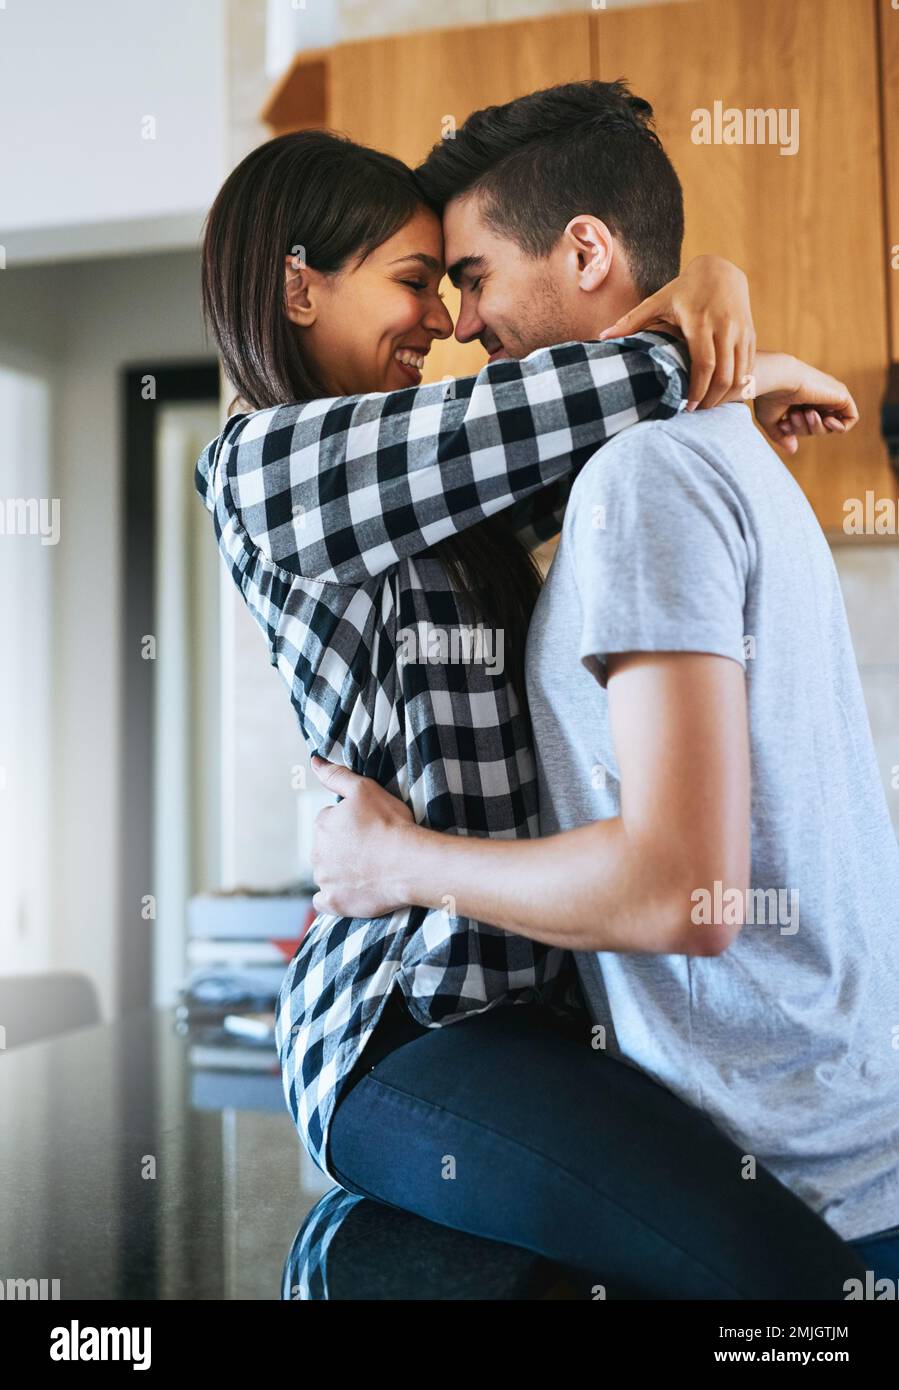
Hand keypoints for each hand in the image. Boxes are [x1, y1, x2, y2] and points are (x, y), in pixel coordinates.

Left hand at [310, 757, 414, 917]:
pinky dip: (334, 897)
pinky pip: (324, 901)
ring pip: (326, 873)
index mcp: (322, 824)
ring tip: (369, 870)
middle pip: (327, 848)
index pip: (330, 822)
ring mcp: (324, 880)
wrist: (410, 862)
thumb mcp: (364, 789)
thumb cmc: (391, 823)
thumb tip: (313, 761)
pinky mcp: (334, 903)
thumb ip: (336, 774)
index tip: (370, 828)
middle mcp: (316, 853)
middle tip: (372, 850)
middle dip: (344, 848)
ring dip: (340, 872)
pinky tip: (350, 892)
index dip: (351, 824)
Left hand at [599, 255, 755, 411]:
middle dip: (712, 399)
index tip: (688, 407)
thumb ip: (631, 321)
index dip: (697, 390)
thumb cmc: (684, 289)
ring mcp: (741, 330)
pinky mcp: (751, 333)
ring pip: (740, 373)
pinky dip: (739, 383)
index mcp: (699, 322)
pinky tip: (723, 393)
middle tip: (698, 412)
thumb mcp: (658, 301)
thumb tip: (602, 337)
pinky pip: (749, 366)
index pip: (703, 365)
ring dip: (726, 395)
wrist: (721, 269)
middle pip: (724, 374)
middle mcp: (724, 326)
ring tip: (709, 405)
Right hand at [750, 353, 858, 455]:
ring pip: (830, 426)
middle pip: (817, 427)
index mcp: (801, 400)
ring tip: (807, 413)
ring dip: (817, 428)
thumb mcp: (771, 420)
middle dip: (804, 429)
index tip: (783, 425)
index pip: (804, 424)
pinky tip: (826, 421)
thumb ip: (781, 435)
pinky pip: (850, 419)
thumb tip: (793, 450)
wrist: (779, 378)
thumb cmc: (770, 395)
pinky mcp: (842, 396)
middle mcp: (817, 397)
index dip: (794, 430)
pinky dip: (840, 426)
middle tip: (794, 416)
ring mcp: (830, 396)